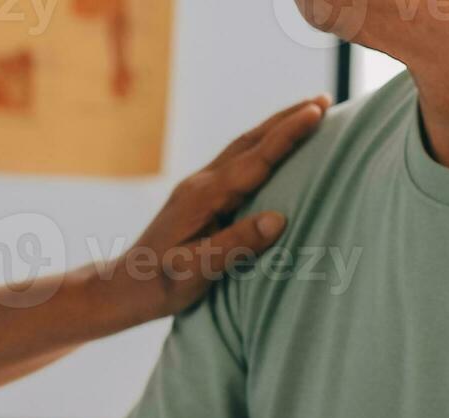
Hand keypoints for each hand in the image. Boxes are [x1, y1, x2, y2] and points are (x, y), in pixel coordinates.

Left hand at [112, 95, 330, 320]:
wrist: (122, 287)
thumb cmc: (157, 285)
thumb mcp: (196, 271)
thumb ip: (235, 245)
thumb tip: (279, 219)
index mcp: (203, 197)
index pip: (254, 159)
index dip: (288, 135)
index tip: (317, 111)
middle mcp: (201, 184)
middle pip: (250, 142)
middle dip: (288, 120)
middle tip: (326, 100)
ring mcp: (198, 188)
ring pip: (243, 148)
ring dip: (276, 128)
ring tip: (308, 113)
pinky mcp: (199, 197)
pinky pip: (237, 162)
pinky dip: (262, 147)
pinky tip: (273, 146)